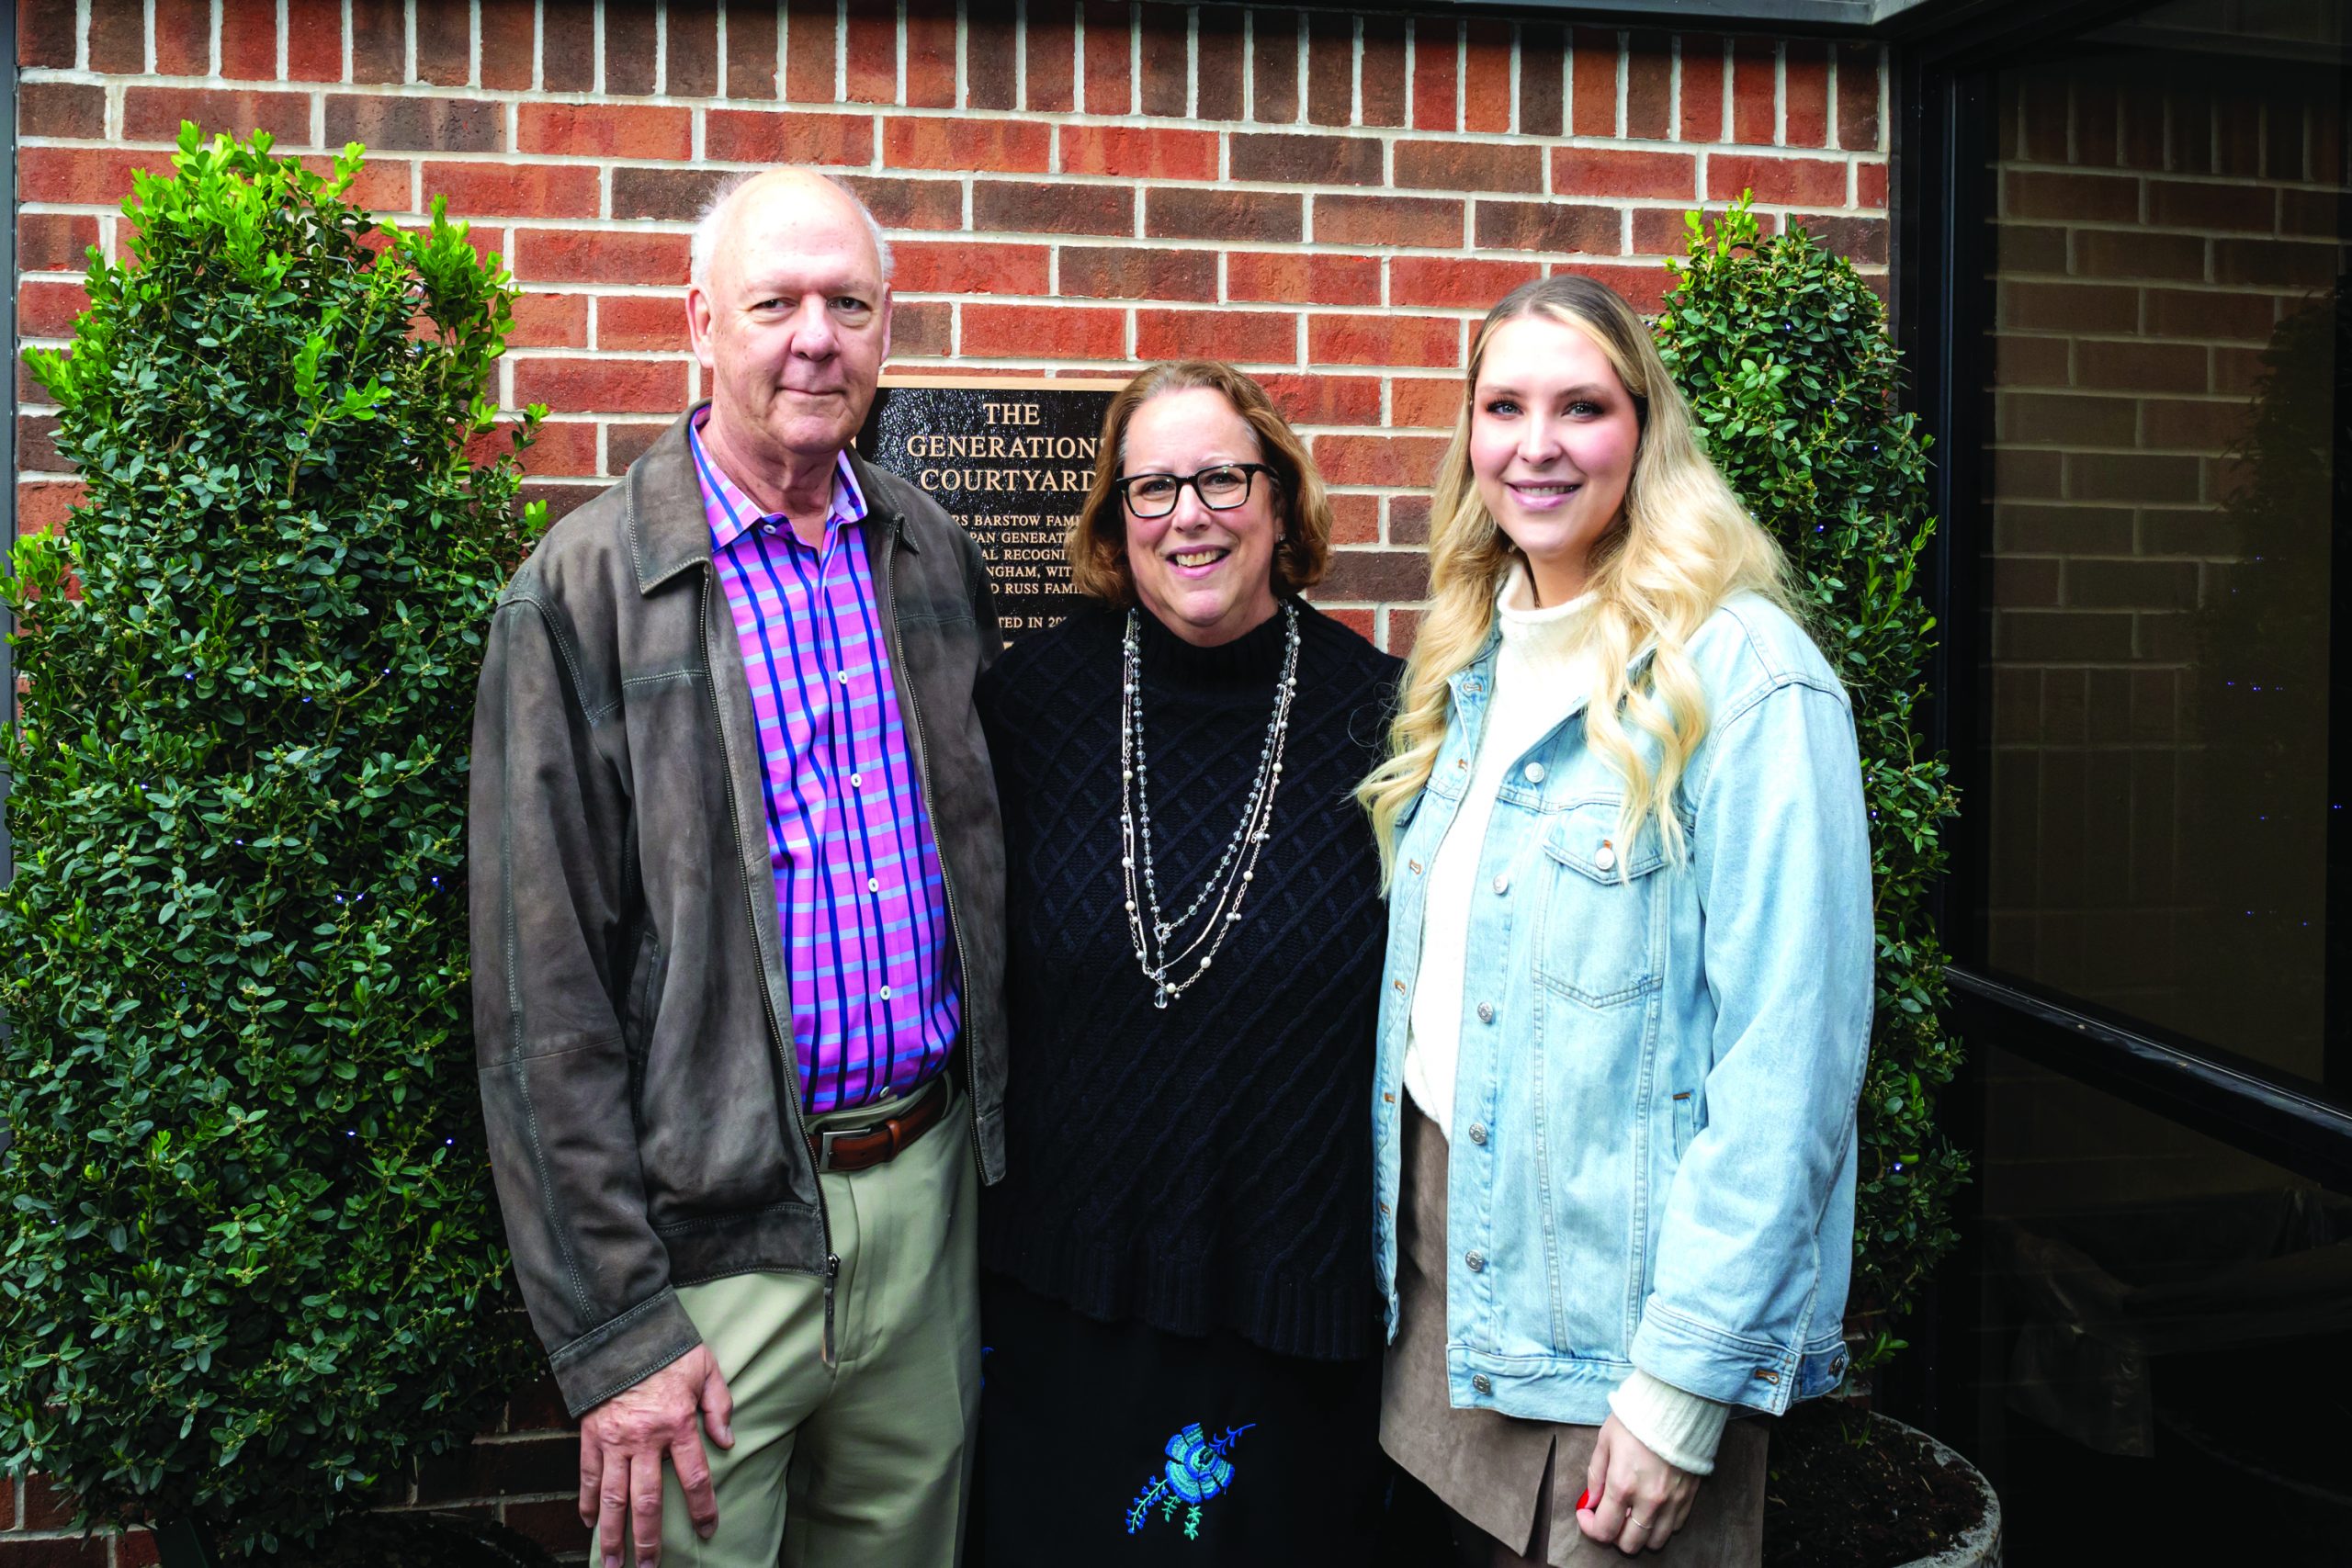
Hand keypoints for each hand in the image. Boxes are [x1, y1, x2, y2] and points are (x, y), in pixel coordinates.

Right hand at [578, 1345, 734, 1566]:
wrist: (618, 1329)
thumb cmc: (667, 1347)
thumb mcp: (706, 1368)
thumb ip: (719, 1405)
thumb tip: (728, 1441)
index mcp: (677, 1423)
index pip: (695, 1477)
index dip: (702, 1508)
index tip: (707, 1531)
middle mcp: (644, 1439)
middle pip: (647, 1501)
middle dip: (648, 1540)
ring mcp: (613, 1440)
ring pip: (613, 1498)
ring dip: (613, 1535)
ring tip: (613, 1565)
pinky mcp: (590, 1435)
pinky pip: (586, 1476)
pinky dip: (587, 1502)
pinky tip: (590, 1524)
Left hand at [1577, 1413, 1701, 1554]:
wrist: (1677, 1403)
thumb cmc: (1637, 1417)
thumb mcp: (1605, 1440)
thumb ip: (1595, 1475)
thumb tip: (1591, 1501)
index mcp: (1623, 1485)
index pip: (1604, 1530)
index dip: (1590, 1527)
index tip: (1586, 1514)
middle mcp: (1649, 1500)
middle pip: (1630, 1544)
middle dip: (1614, 1535)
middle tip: (1609, 1516)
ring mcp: (1672, 1501)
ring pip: (1655, 1541)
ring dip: (1639, 1533)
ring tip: (1631, 1514)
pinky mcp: (1689, 1497)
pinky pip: (1675, 1527)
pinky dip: (1661, 1524)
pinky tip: (1652, 1507)